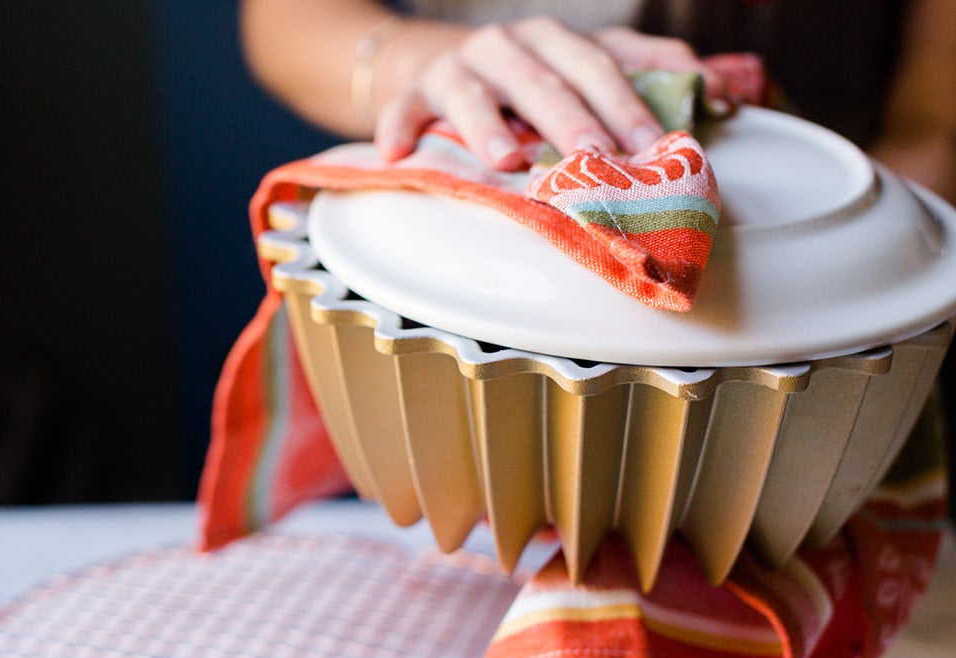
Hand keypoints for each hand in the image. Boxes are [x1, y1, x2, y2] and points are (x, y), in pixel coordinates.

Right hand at [375, 18, 727, 169]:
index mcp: (555, 39)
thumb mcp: (578, 64)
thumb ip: (641, 71)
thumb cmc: (517, 76)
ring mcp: (457, 67)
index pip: (599, 66)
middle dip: (571, 120)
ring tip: (507, 160)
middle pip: (543, 81)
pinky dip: (398, 130)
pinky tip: (399, 154)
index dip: (626, 102)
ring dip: (488, 126)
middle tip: (594, 159)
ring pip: (474, 94)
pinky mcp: (411, 92)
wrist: (428, 61)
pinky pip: (403, 112)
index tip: (654, 143)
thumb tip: (717, 87)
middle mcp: (508, 46)